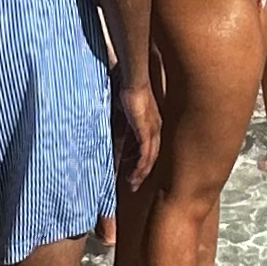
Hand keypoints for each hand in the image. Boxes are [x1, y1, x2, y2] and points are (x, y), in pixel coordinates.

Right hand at [115, 77, 160, 194]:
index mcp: (150, 124)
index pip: (147, 148)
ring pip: (149, 158)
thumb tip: (111, 140)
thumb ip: (117, 128)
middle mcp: (155, 129)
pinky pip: (146, 154)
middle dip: (141, 173)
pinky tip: (135, 175)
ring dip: (140, 173)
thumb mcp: (120, 115)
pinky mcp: (147, 131)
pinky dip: (141, 166)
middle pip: (150, 156)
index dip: (140, 162)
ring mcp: (152, 131)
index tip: (132, 174)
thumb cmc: (126, 91)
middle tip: (132, 185)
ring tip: (131, 183)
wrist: (132, 80)